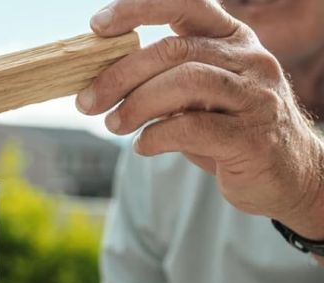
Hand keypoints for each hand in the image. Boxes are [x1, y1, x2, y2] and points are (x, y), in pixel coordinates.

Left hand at [77, 0, 323, 239]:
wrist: (286, 175)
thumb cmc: (229, 131)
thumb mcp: (198, 97)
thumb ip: (163, 81)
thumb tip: (99, 81)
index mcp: (232, 39)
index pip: (186, 6)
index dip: (139, 9)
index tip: (98, 26)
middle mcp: (249, 59)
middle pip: (174, 50)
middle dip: (120, 75)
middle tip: (87, 102)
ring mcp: (255, 96)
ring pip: (187, 82)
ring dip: (137, 104)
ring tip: (113, 124)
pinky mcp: (252, 137)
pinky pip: (194, 127)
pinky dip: (157, 136)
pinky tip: (143, 146)